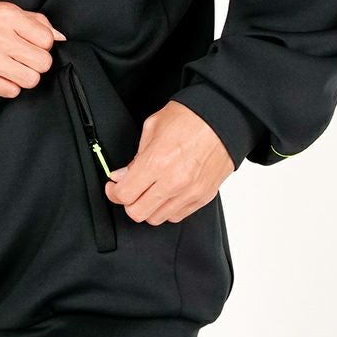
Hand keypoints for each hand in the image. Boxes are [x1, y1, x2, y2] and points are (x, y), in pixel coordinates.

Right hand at [0, 0, 66, 97]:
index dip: (43, 44)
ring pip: (31, 80)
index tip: (33, 44)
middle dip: (37, 62)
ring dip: (25, 75)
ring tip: (12, 67)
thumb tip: (60, 37)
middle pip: (43, 62)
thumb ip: (35, 21)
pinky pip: (12, 91)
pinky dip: (9, 85)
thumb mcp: (4, 10)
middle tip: (24, 57)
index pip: (47, 40)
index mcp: (6, 16)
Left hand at [104, 101, 233, 222]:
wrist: (223, 118)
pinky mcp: (204, 197)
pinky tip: (166, 192)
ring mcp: (190, 192)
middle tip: (129, 189)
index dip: (113, 192)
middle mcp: (174, 182)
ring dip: (148, 207)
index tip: (113, 187)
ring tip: (149, 190)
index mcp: (157, 162)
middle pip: (138, 213)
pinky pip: (177, 216)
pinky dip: (167, 208)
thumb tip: (122, 176)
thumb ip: (135, 157)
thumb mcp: (152, 127)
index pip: (125, 194)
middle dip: (128, 202)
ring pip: (157, 218)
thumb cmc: (190, 117)